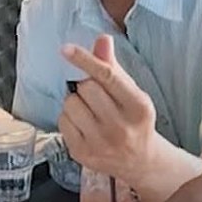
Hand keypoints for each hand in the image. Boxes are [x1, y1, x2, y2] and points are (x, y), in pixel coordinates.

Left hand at [57, 34, 160, 184]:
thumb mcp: (131, 93)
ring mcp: (100, 142)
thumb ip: (113, 67)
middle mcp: (120, 127)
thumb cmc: (134, 121)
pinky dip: (69, 118)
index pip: (107, 77)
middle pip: (85, 88)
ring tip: (91, 112)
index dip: (85, 60)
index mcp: (138, 107)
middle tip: (96, 97)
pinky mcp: (82, 153)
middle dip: (86, 86)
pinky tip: (84, 125)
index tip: (67, 50)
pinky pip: (62, 121)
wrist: (139, 161)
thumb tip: (102, 40)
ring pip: (70, 103)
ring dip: (76, 102)